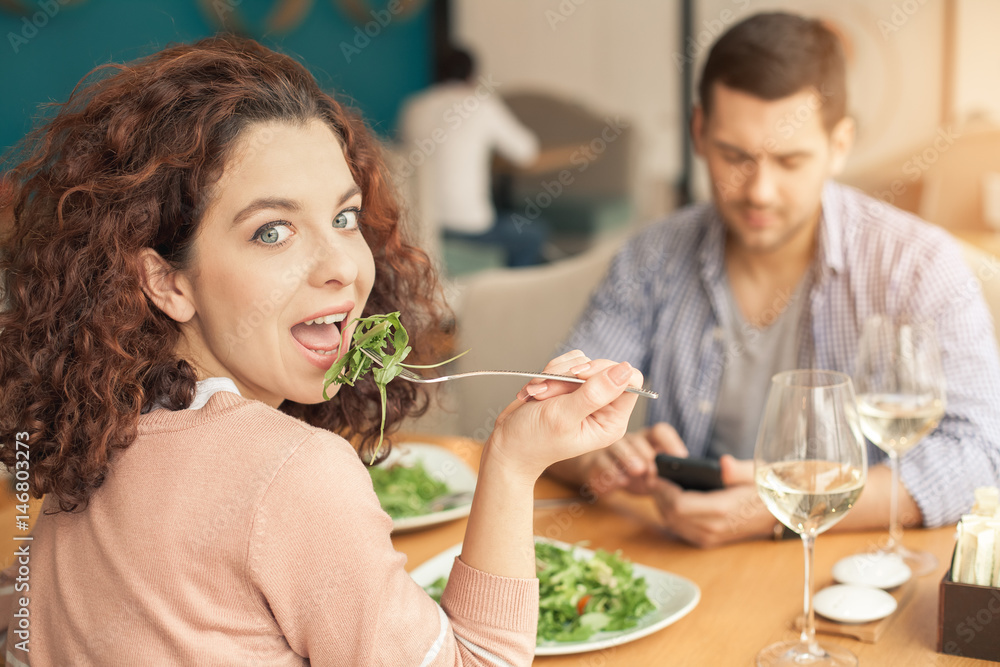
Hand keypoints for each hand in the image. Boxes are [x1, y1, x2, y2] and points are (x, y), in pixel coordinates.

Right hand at [485, 350, 642, 480]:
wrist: (508, 444)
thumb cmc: (534, 439)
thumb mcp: (565, 416)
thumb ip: (595, 393)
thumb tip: (625, 370)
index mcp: (611, 421)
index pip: (630, 380)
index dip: (605, 371)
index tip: (578, 376)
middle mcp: (603, 408)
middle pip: (604, 367)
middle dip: (571, 375)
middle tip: (548, 392)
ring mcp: (586, 396)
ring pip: (581, 363)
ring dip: (555, 374)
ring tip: (539, 395)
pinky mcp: (570, 387)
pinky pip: (567, 363)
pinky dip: (549, 372)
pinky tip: (537, 391)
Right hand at [578, 422, 688, 495]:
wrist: (602, 477)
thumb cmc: (634, 474)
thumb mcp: (654, 475)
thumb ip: (667, 474)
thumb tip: (683, 480)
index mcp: (648, 440)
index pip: (660, 432)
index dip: (671, 443)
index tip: (681, 458)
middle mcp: (629, 441)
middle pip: (638, 440)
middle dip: (648, 454)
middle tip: (655, 470)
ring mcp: (610, 449)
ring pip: (618, 447)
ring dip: (628, 458)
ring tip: (637, 471)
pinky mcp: (595, 462)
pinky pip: (601, 463)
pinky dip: (610, 472)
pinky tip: (619, 481)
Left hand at [649, 455, 771, 547]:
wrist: (777, 514)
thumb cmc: (765, 489)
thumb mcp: (757, 474)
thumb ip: (738, 470)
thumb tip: (724, 464)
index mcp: (723, 509)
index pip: (679, 505)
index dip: (663, 489)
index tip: (656, 473)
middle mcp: (713, 528)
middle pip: (670, 514)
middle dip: (659, 495)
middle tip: (654, 476)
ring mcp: (710, 538)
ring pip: (671, 523)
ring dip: (662, 504)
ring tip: (660, 485)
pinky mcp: (708, 541)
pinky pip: (679, 529)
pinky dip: (670, 514)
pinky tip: (670, 498)